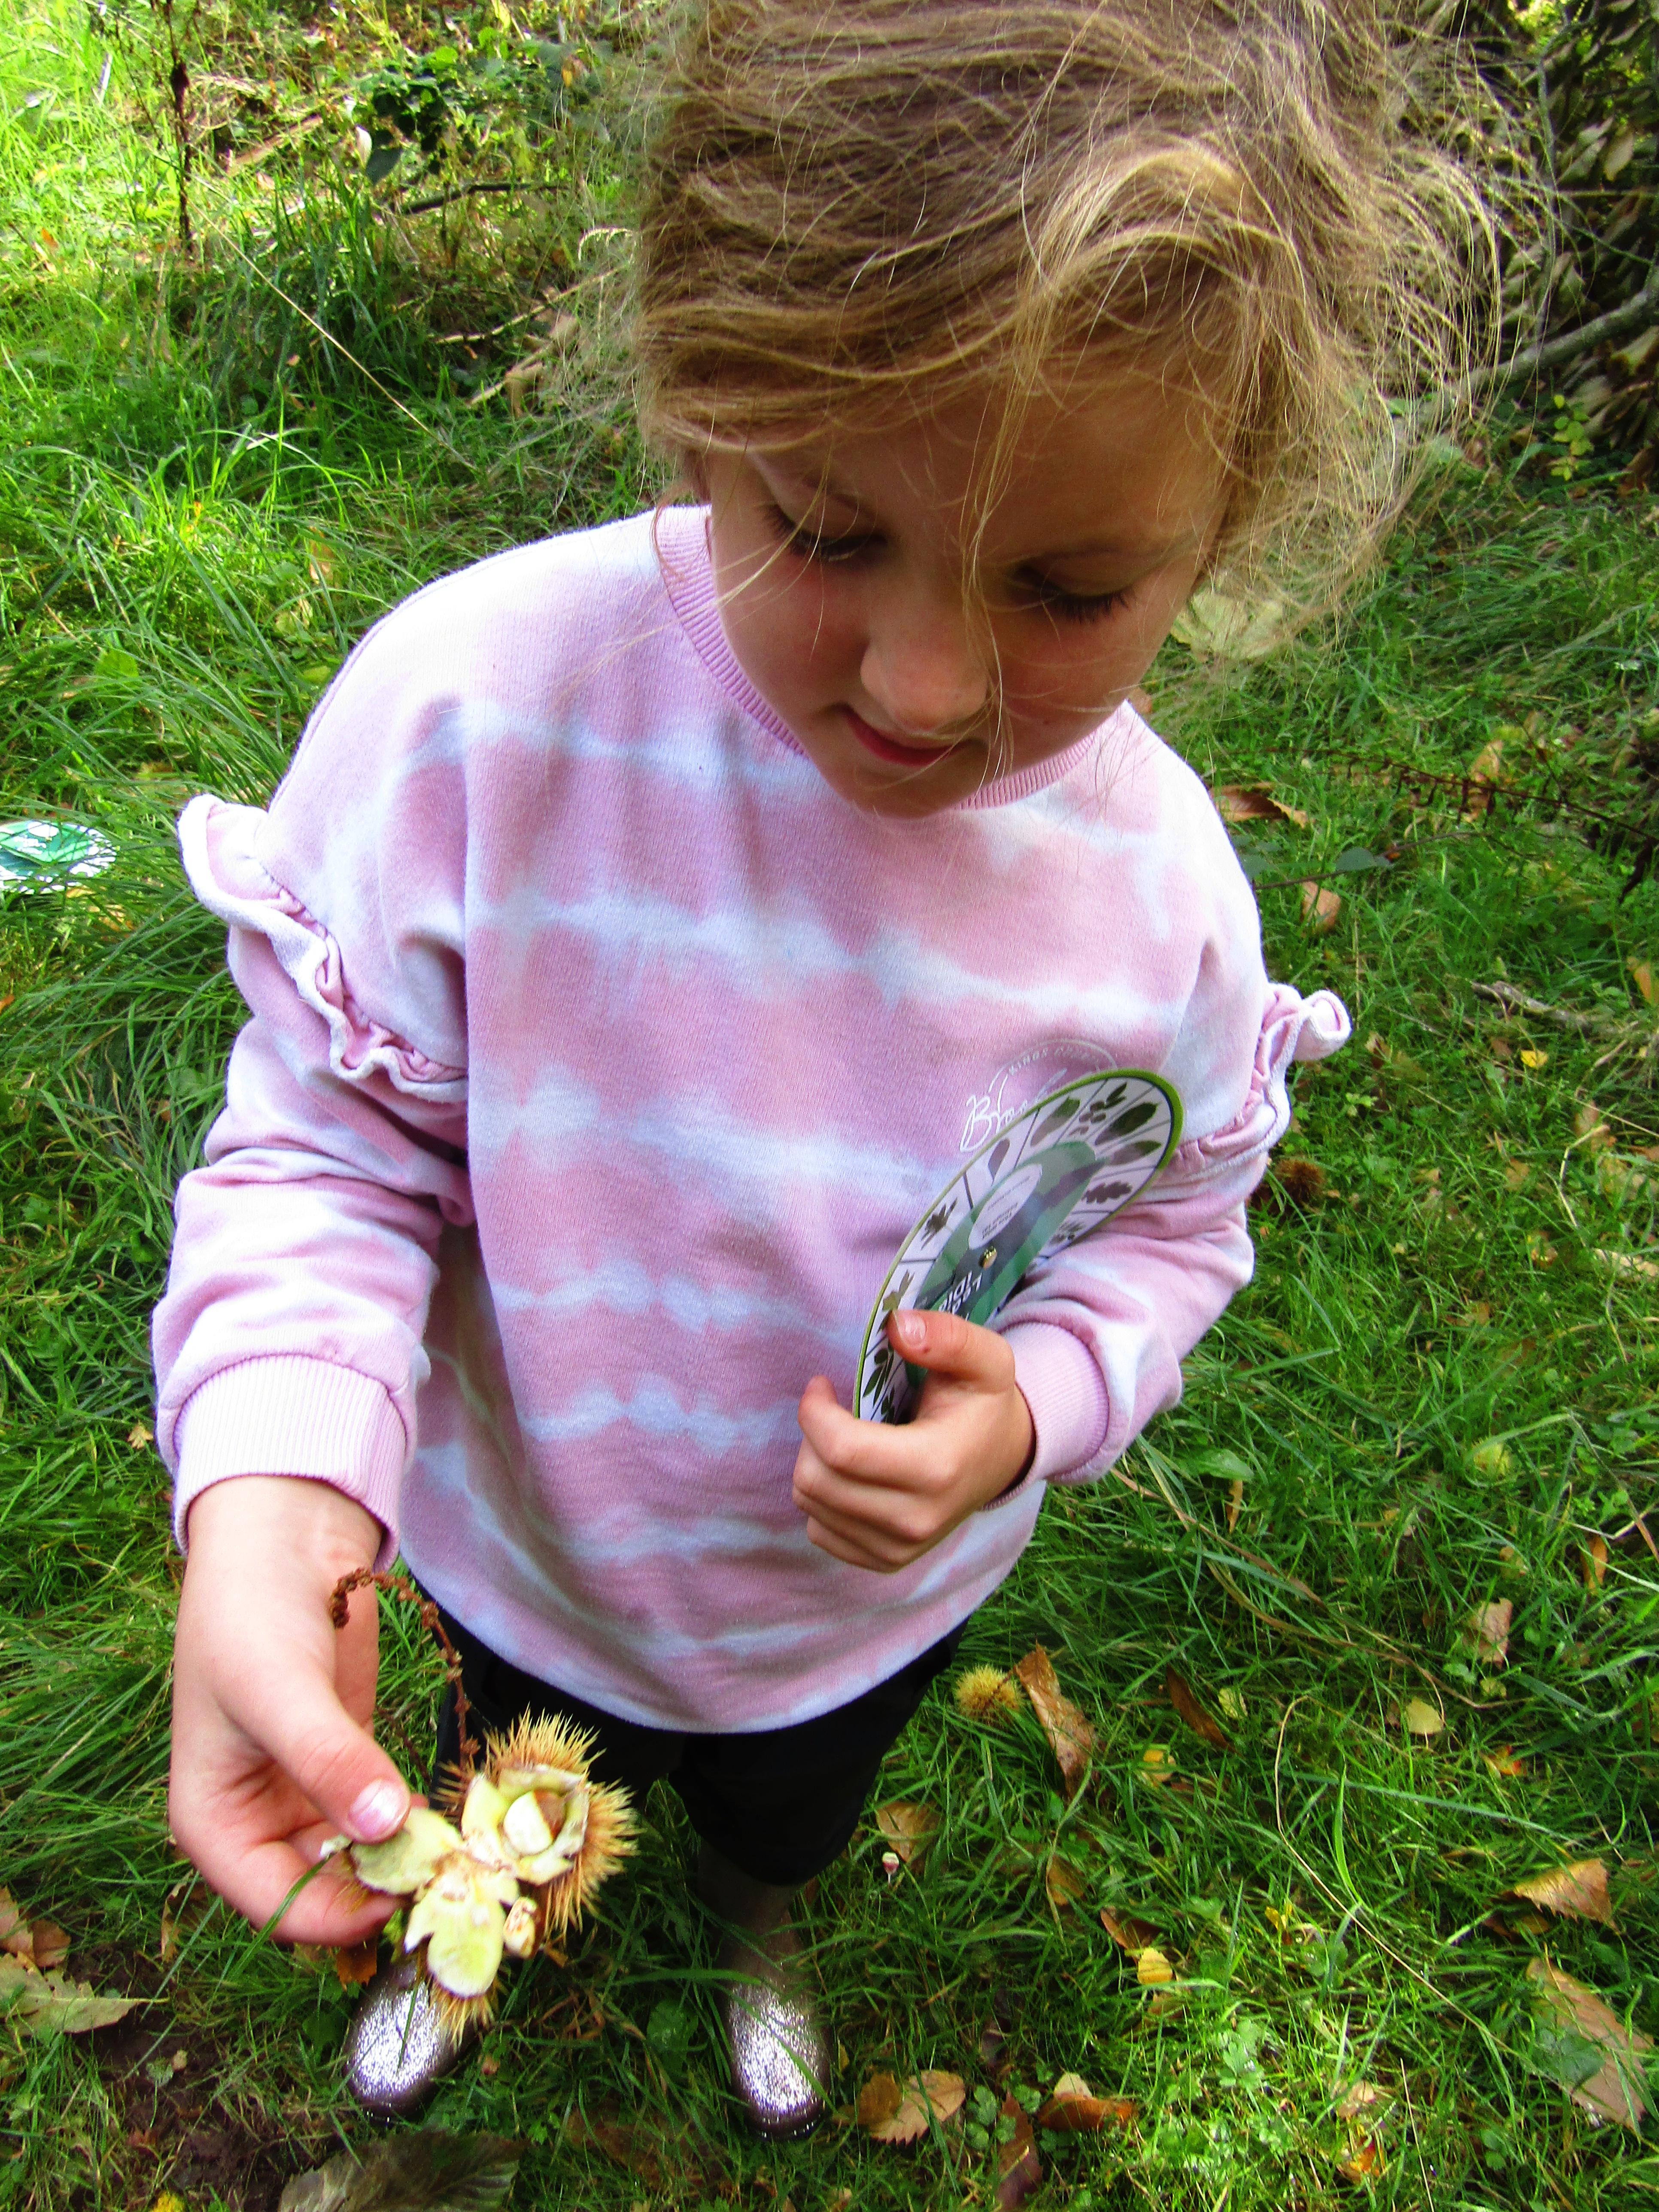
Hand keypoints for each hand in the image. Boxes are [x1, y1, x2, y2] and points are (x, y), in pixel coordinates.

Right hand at [171, 1476, 412, 1944]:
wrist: (281, 1541)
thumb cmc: (253, 1615)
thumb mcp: (281, 1691)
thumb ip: (329, 1761)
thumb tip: (384, 1828)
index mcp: (215, 1826)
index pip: (278, 1907)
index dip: (341, 1915)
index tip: (410, 1894)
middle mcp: (256, 1824)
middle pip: (323, 1893)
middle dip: (382, 1890)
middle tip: (453, 1878)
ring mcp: (304, 1796)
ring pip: (358, 1860)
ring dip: (405, 1861)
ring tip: (464, 1852)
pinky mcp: (346, 1766)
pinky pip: (380, 1818)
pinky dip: (413, 1824)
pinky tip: (453, 1815)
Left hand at [793, 1309, 1033, 1572]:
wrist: (1004, 1458)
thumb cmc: (984, 1403)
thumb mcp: (984, 1358)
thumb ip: (947, 1336)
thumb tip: (899, 1325)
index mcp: (936, 1468)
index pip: (840, 1450)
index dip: (814, 1411)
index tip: (822, 1384)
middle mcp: (916, 1519)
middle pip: (816, 1479)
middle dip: (810, 1434)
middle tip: (831, 1408)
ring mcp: (899, 1548)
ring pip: (811, 1505)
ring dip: (813, 1462)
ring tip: (843, 1437)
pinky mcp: (886, 1560)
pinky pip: (819, 1532)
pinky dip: (822, 1498)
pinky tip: (849, 1473)